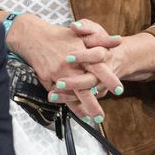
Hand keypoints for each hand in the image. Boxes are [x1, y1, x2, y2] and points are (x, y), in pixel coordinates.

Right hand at [5, 14, 122, 120]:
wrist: (34, 36)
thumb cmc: (61, 36)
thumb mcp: (83, 34)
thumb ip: (102, 40)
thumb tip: (120, 40)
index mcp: (82, 54)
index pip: (99, 68)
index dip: (109, 79)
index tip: (119, 90)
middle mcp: (71, 66)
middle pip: (85, 86)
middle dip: (94, 102)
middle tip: (103, 116)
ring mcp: (59, 74)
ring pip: (74, 94)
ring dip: (84, 108)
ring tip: (94, 119)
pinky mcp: (49, 79)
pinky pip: (62, 96)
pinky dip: (72, 105)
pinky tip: (82, 115)